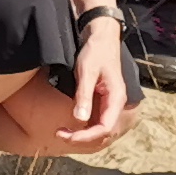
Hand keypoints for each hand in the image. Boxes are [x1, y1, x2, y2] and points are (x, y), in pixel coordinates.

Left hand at [53, 34, 135, 150]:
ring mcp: (110, 103)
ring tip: (62, 132)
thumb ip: (84, 95)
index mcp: (116, 98)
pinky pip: (96, 120)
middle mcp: (115, 104)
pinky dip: (84, 127)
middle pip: (103, 132)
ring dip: (83, 134)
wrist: (101, 37)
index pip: (104, 128)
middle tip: (59, 134)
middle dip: (82, 138)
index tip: (66, 135)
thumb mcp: (87, 72)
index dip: (86, 136)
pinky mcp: (103, 100)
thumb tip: (80, 119)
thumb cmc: (95, 51)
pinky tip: (71, 125)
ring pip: (99, 128)